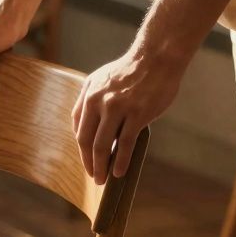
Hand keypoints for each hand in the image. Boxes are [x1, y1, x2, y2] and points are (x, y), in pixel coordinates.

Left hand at [72, 49, 183, 183]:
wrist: (157, 57)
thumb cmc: (132, 70)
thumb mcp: (103, 78)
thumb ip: (93, 99)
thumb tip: (89, 128)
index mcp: (89, 93)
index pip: (79, 127)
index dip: (82, 148)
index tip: (87, 160)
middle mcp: (98, 101)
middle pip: (86, 140)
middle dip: (88, 162)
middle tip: (93, 176)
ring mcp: (117, 108)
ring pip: (102, 145)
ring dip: (100, 166)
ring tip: (103, 179)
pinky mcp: (136, 114)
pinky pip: (124, 144)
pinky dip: (120, 161)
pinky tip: (119, 171)